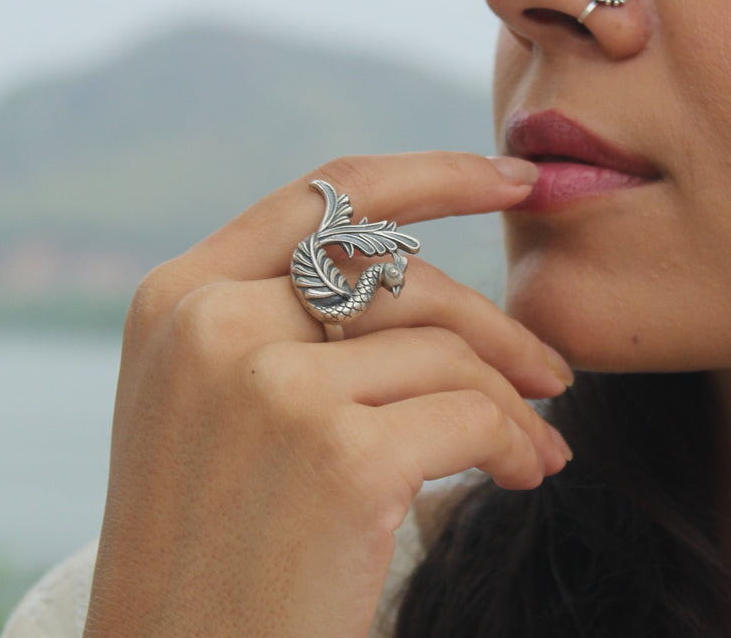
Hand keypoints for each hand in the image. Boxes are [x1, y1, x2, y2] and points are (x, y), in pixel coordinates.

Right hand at [82, 152, 573, 637]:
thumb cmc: (213, 554)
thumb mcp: (212, 413)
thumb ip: (282, 329)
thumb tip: (417, 283)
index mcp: (177, 300)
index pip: (326, 197)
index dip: (433, 176)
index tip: (512, 180)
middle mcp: (213, 324)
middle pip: (400, 273)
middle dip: (495, 323)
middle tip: (553, 374)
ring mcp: (269, 385)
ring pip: (445, 351)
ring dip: (510, 403)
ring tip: (535, 449)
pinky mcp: (337, 456)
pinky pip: (471, 416)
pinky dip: (515, 445)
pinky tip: (520, 477)